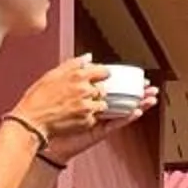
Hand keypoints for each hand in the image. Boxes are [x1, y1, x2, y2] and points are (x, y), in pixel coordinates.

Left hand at [13, 59, 159, 164]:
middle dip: (137, 93)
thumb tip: (89, 56)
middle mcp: (95, 108)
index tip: (137, 75)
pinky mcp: (96, 131)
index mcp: (88, 96)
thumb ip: (72, 67)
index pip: (111, 86)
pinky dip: (126, 118)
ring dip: (138, 105)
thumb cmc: (45, 107)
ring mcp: (97, 120)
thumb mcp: (58, 80)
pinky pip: (114, 124)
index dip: (125, 81)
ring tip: (151, 98)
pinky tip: (136, 111)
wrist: (36, 128)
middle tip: (150, 86)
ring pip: (123, 111)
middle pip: (121, 99)